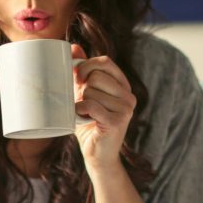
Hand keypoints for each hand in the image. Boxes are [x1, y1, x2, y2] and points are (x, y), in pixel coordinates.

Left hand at [71, 44, 135, 174]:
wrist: (97, 155)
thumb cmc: (89, 123)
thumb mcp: (85, 94)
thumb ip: (82, 72)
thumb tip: (73, 47)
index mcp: (123, 85)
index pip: (105, 62)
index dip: (87, 65)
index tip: (77, 77)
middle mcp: (128, 95)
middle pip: (96, 76)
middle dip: (82, 88)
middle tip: (82, 103)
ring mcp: (126, 109)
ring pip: (92, 91)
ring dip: (81, 102)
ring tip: (85, 114)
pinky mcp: (118, 121)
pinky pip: (91, 105)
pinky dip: (80, 110)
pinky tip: (81, 117)